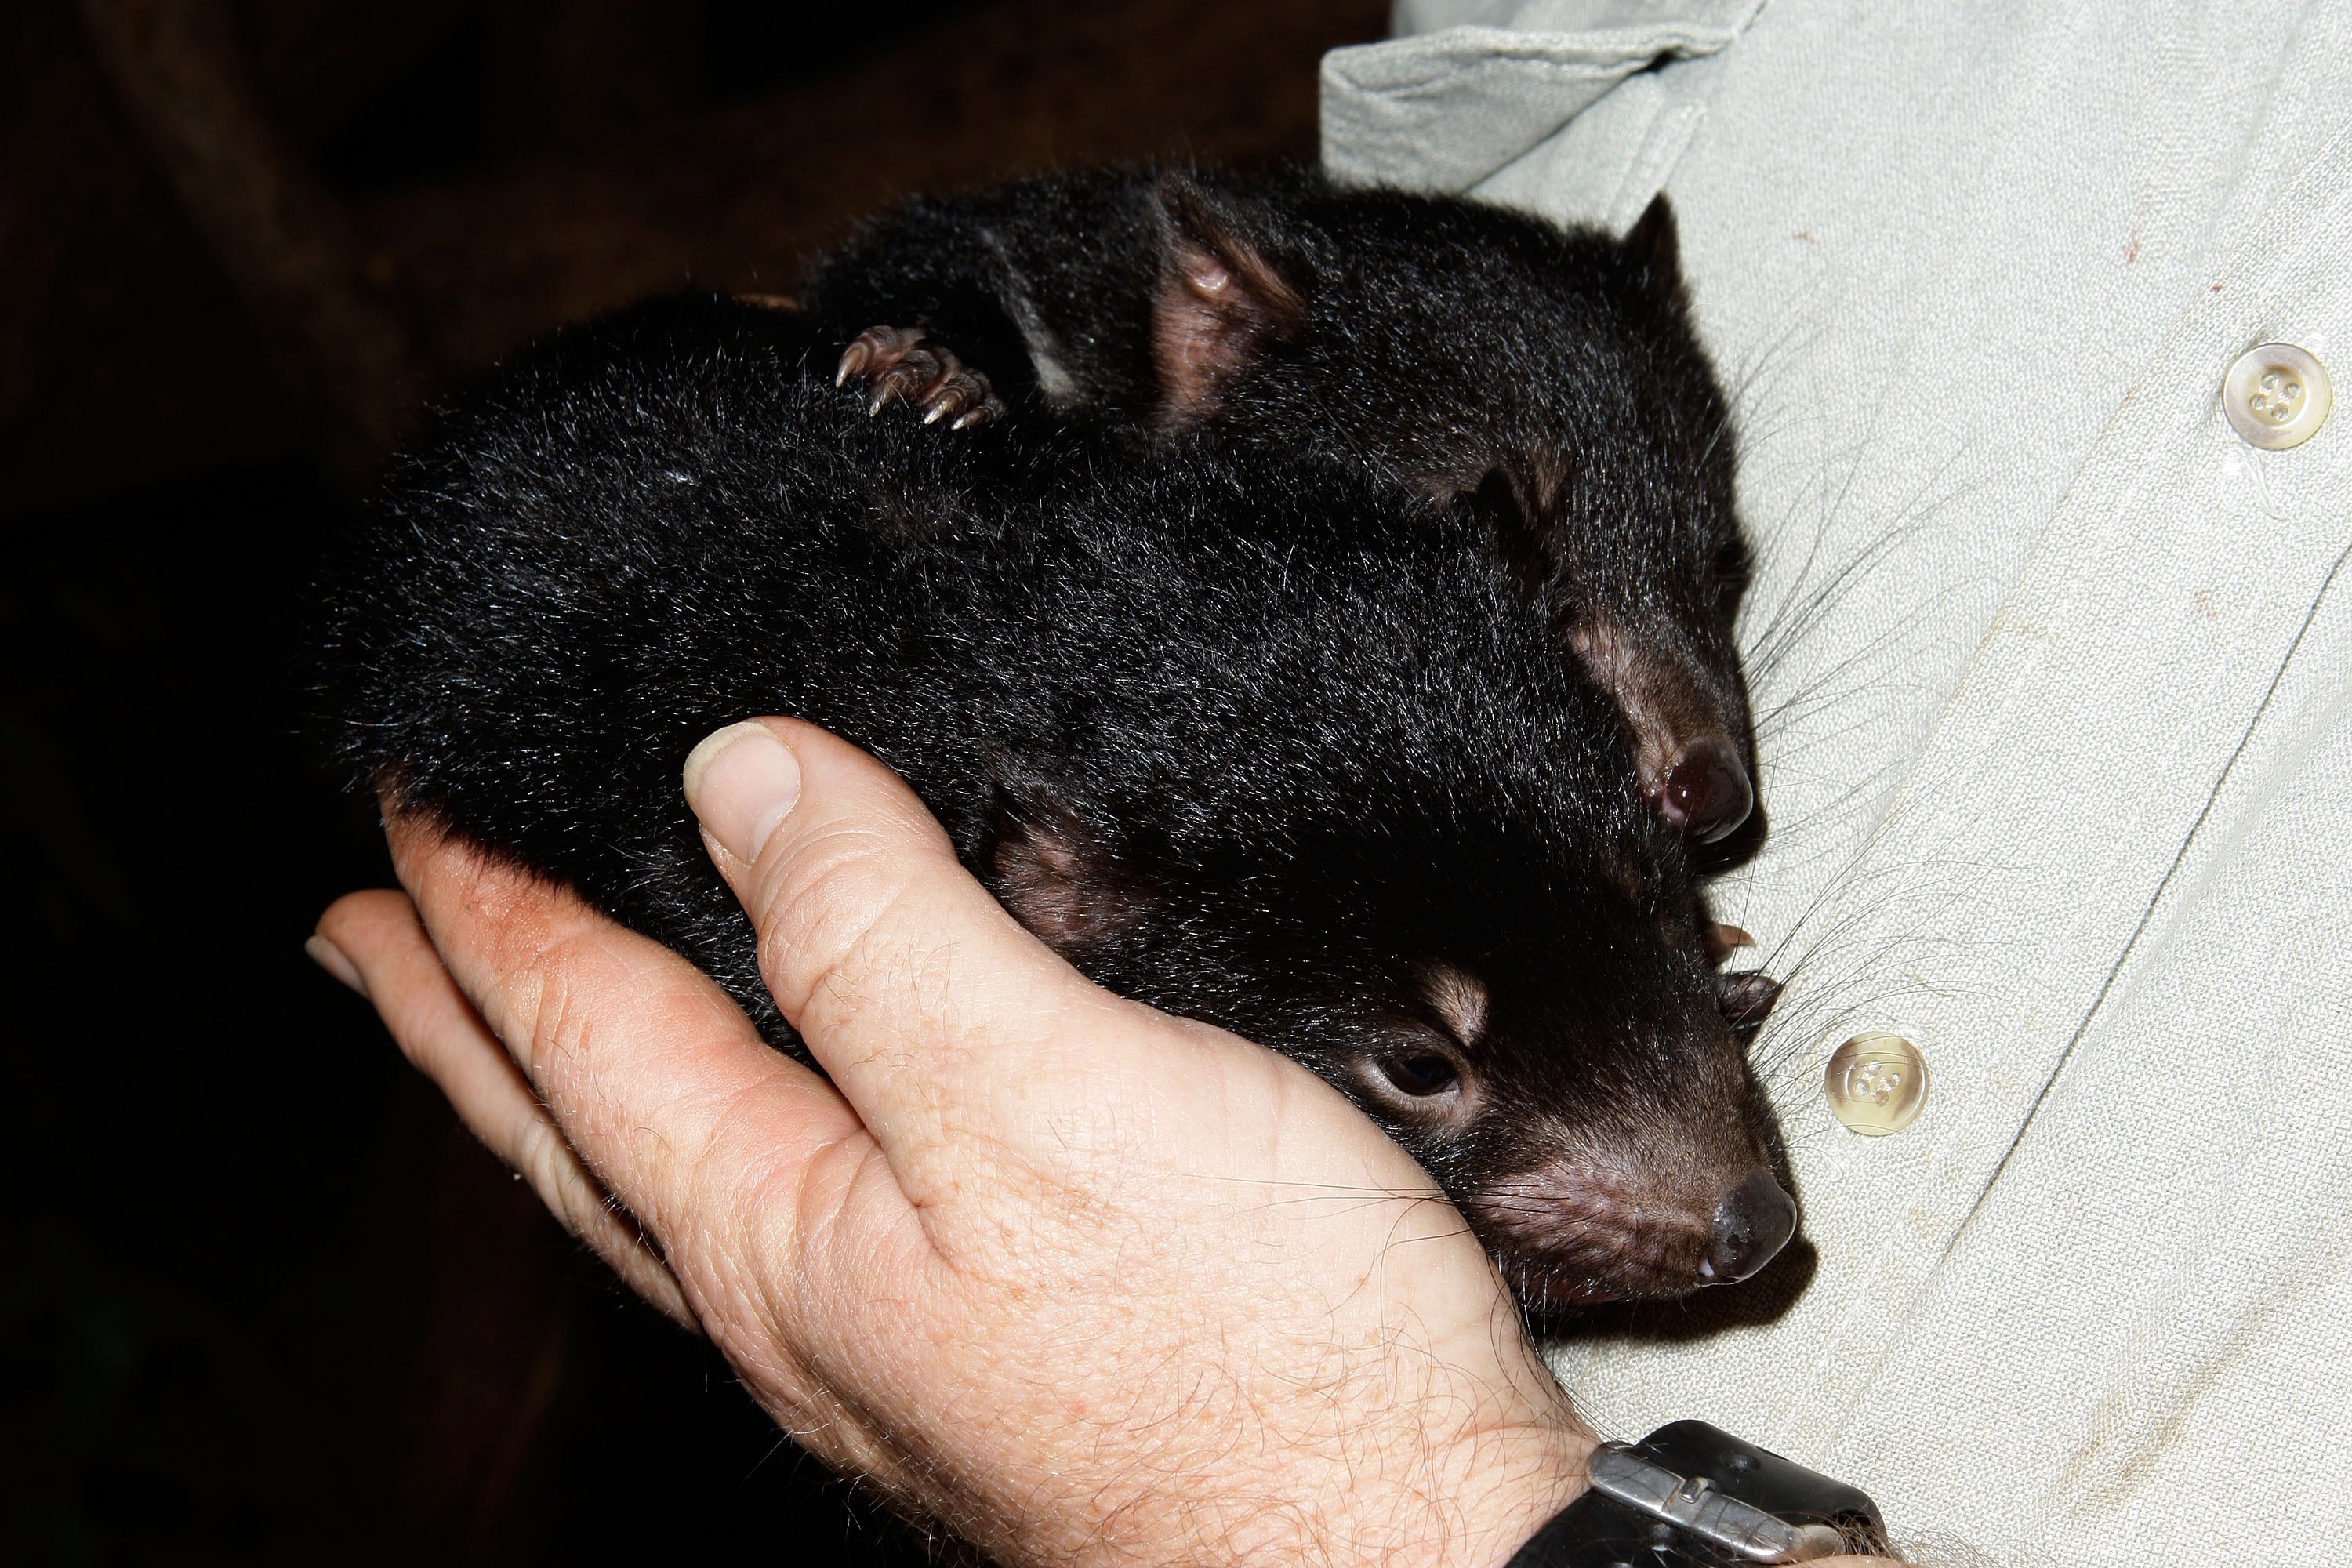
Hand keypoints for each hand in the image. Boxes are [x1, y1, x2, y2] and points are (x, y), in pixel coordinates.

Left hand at [313, 718, 1592, 1567]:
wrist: (1411, 1558)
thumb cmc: (1253, 1366)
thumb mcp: (1046, 1105)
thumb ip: (883, 937)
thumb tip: (739, 776)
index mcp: (782, 1233)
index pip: (578, 1033)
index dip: (482, 904)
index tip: (403, 800)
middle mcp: (804, 1301)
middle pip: (578, 1130)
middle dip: (463, 1018)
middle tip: (361, 936)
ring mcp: (892, 1336)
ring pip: (674, 1174)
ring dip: (574, 1075)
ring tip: (525, 1016)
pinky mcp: (998, 1343)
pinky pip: (791, 1198)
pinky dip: (724, 1119)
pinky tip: (790, 1114)